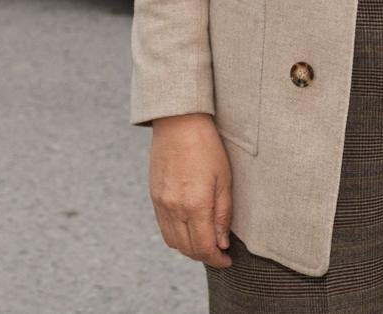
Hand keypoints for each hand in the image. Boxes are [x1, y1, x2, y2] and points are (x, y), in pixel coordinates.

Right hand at [148, 113, 233, 267]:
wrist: (178, 122)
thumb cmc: (206, 147)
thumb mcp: (224, 180)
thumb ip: (222, 215)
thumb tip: (222, 243)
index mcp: (195, 205)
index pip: (204, 247)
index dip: (217, 259)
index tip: (228, 259)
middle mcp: (174, 208)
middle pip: (187, 249)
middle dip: (204, 256)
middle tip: (219, 252)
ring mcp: (160, 203)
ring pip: (172, 241)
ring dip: (189, 248)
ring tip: (205, 240)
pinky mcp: (153, 196)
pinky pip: (163, 227)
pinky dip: (176, 235)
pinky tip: (190, 227)